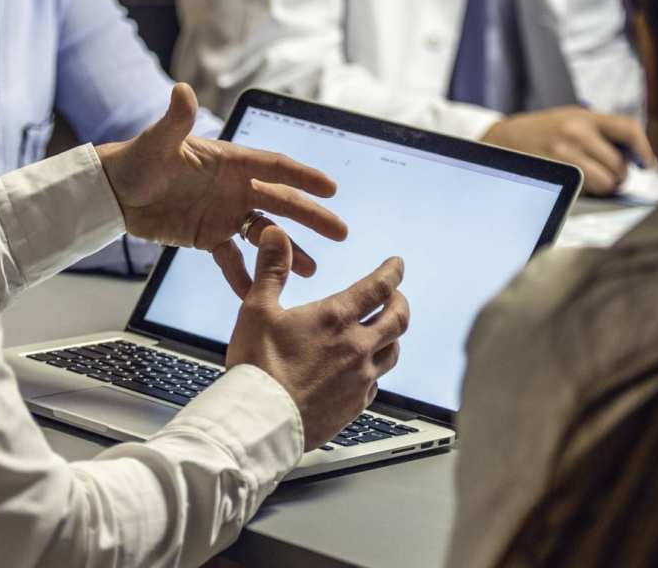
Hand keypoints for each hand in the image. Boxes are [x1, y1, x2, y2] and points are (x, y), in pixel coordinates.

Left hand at [97, 84, 346, 280]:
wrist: (112, 193)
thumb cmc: (136, 161)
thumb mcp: (157, 143)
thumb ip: (175, 120)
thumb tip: (181, 90)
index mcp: (231, 161)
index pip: (276, 167)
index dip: (304, 177)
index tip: (331, 188)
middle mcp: (236, 187)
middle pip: (281, 202)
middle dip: (311, 217)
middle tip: (340, 232)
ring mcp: (225, 213)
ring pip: (264, 233)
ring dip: (287, 251)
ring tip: (311, 270)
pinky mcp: (208, 237)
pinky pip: (231, 259)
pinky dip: (244, 276)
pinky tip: (256, 293)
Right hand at [227, 225, 408, 449]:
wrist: (259, 423)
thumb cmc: (256, 367)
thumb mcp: (257, 309)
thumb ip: (271, 269)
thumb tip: (275, 234)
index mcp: (336, 318)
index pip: (379, 287)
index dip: (393, 272)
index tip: (398, 264)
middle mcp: (357, 347)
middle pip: (398, 319)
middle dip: (400, 302)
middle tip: (396, 295)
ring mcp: (359, 380)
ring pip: (393, 352)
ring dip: (392, 336)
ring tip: (384, 330)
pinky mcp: (355, 406)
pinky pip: (376, 383)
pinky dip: (375, 370)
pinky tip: (363, 370)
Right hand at [482, 107, 654, 195]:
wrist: (502, 140)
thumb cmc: (544, 133)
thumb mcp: (571, 119)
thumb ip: (601, 133)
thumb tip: (635, 159)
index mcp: (584, 117)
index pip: (628, 129)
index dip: (644, 149)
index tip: (647, 164)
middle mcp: (576, 134)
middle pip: (619, 166)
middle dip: (617, 175)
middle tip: (605, 174)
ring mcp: (564, 156)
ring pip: (606, 184)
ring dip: (604, 187)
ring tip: (590, 180)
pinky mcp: (555, 175)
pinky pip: (587, 193)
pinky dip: (587, 193)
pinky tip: (576, 184)